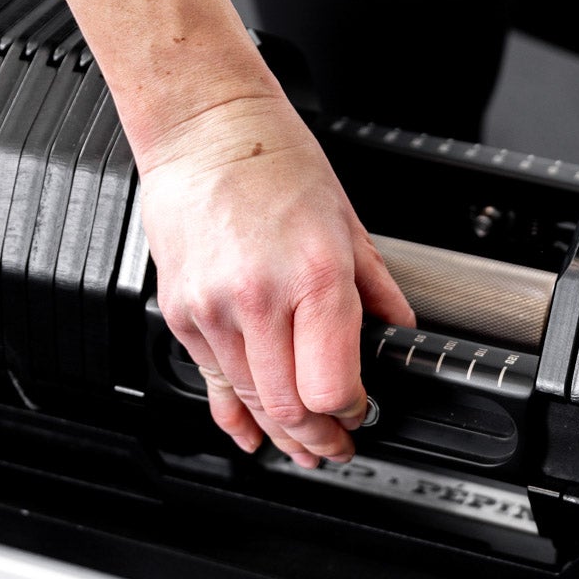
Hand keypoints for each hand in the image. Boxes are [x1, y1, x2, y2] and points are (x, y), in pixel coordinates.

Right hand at [137, 92, 414, 465]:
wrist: (204, 131)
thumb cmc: (273, 161)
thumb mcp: (346, 222)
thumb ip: (375, 288)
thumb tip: (396, 331)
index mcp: (313, 277)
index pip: (331, 385)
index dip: (351, 413)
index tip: (361, 414)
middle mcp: (259, 300)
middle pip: (289, 407)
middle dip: (317, 438)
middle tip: (335, 446)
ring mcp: (213, 309)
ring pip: (250, 400)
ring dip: (279, 433)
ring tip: (301, 446)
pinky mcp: (182, 313)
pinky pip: (210, 382)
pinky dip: (234, 413)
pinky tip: (251, 433)